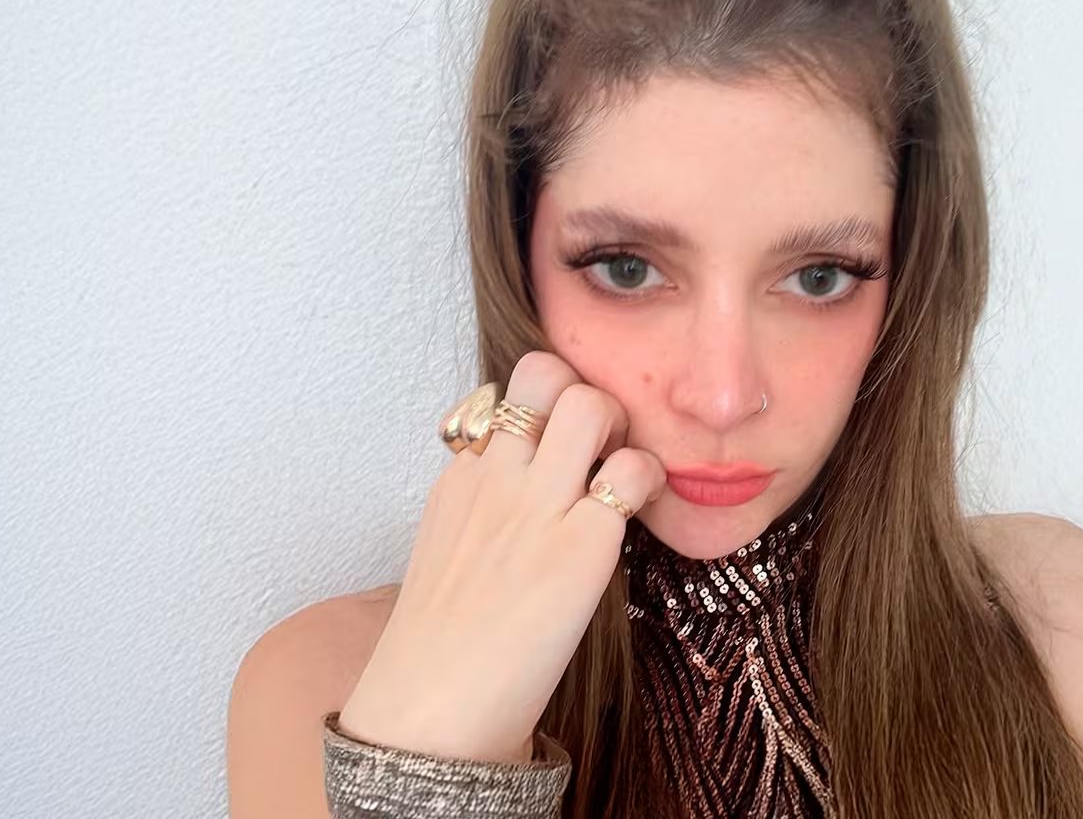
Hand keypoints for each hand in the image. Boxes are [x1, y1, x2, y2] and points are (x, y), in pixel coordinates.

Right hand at [336, 350, 667, 762]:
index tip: (556, 447)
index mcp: (459, 479)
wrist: (433, 711)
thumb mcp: (445, 549)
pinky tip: (642, 511)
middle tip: (601, 445)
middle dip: (585, 392)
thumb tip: (522, 491)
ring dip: (619, 426)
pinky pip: (633, 473)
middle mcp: (496, 478)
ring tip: (621, 472)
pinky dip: (649, 480)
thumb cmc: (442, 644)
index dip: (541, 409)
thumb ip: (481, 507)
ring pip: (591, 403)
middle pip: (545, 372)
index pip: (503, 396)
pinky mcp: (582, 547)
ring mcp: (538, 507)